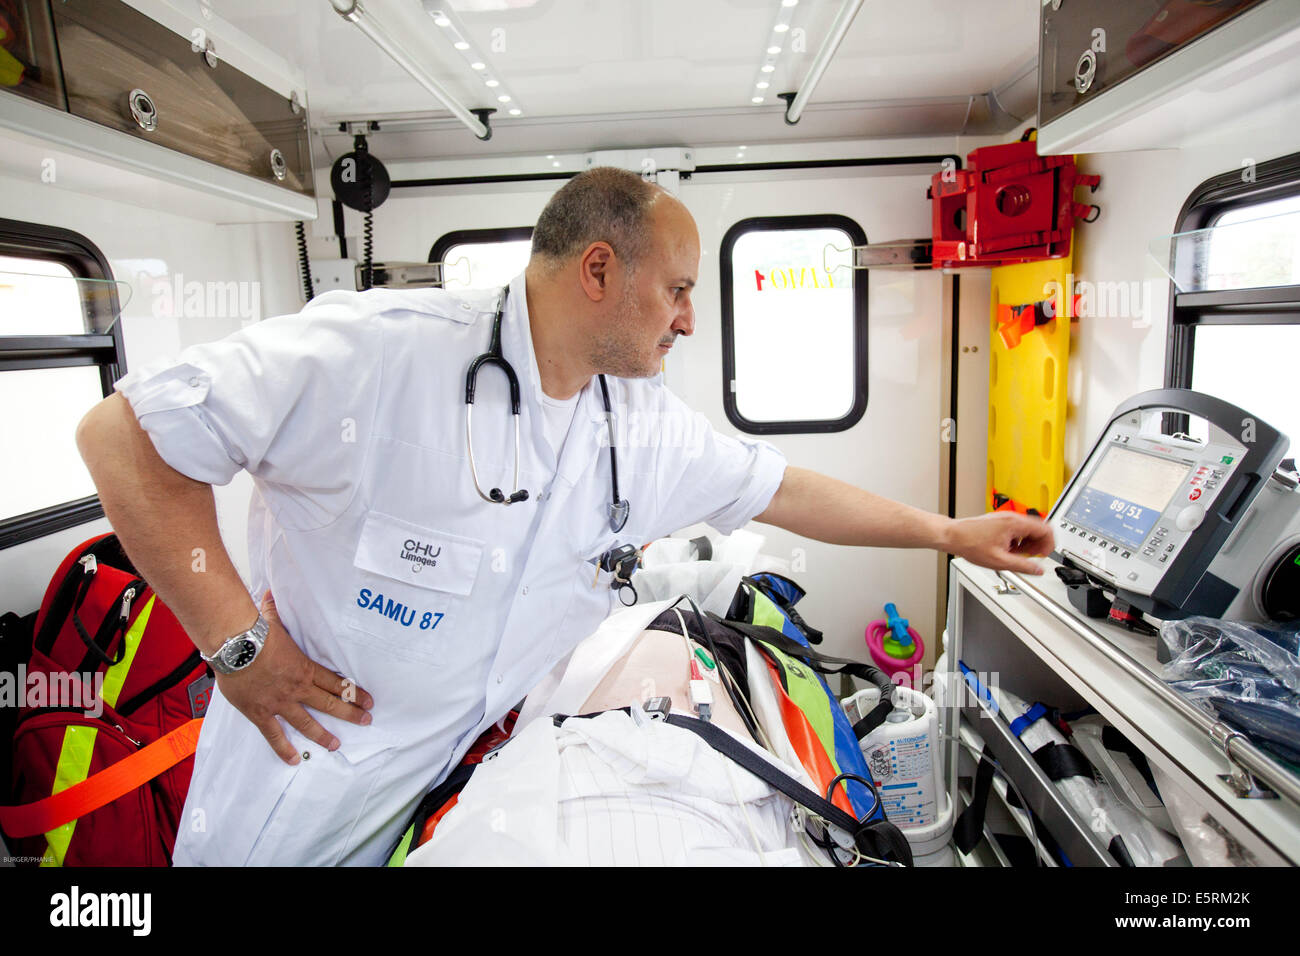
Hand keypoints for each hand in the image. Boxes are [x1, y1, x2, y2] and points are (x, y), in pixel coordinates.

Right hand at [215, 590, 374, 764]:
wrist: (236, 645)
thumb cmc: (254, 632)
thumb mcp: (271, 621)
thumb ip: (274, 612)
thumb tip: (271, 593)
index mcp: (305, 667)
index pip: (336, 682)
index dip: (354, 692)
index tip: (368, 700)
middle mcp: (298, 687)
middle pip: (331, 702)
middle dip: (351, 713)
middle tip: (366, 721)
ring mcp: (281, 701)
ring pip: (308, 722)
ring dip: (323, 734)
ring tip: (336, 744)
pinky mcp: (261, 712)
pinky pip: (275, 734)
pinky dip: (284, 748)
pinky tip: (295, 759)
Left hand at [946, 512, 1054, 574]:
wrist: (953, 536)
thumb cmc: (970, 544)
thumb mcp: (1000, 561)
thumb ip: (1023, 566)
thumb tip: (1038, 570)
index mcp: (1015, 523)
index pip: (1046, 529)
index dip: (1049, 545)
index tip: (1044, 555)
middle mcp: (1011, 517)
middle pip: (1038, 529)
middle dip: (1036, 545)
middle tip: (1028, 558)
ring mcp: (1005, 517)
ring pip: (1027, 530)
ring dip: (1026, 544)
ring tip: (1014, 555)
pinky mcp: (999, 521)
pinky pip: (1016, 529)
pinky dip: (1017, 540)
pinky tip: (1006, 550)